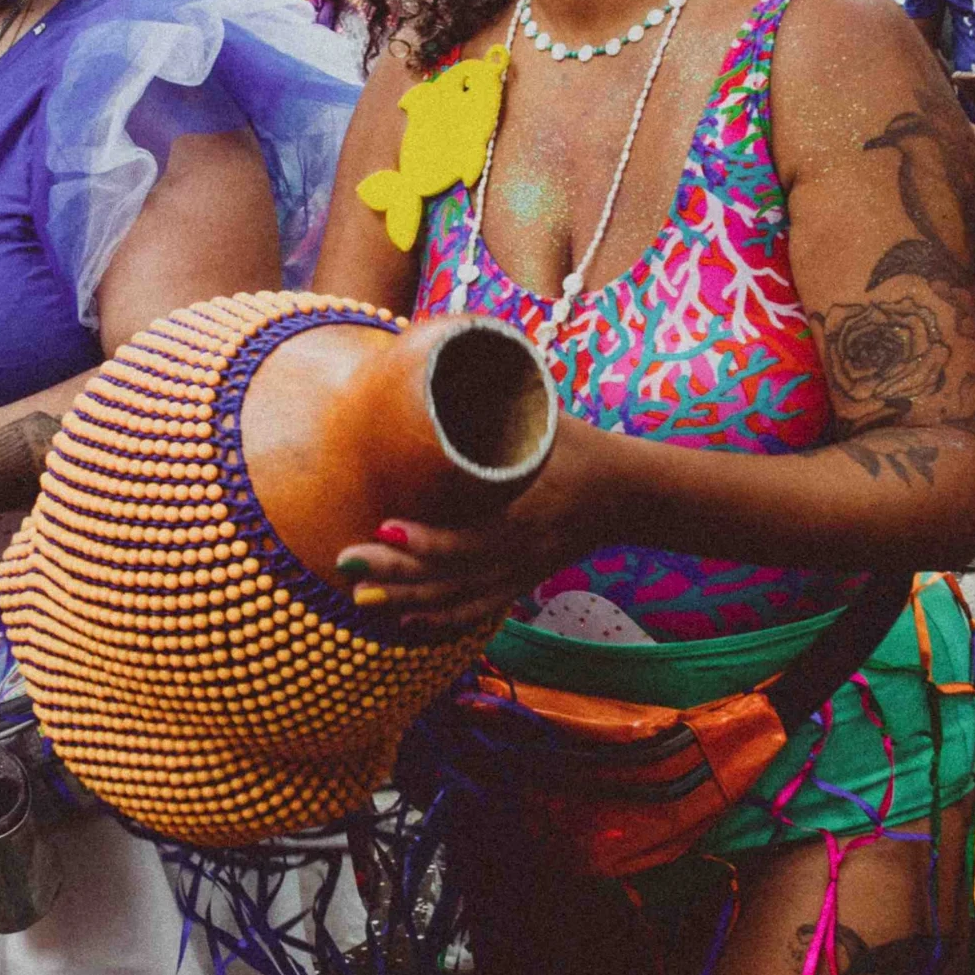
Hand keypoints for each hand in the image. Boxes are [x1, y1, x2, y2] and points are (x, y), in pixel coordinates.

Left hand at [333, 412, 618, 636]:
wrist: (628, 495)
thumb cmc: (578, 446)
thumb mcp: (543, 418)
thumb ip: (498, 396)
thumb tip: (450, 356)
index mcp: (525, 510)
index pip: (470, 536)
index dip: (426, 539)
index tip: (383, 525)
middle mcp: (519, 550)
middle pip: (451, 573)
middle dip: (396, 571)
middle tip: (346, 560)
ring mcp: (520, 573)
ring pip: (458, 598)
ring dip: (407, 600)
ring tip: (360, 597)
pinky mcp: (521, 584)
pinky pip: (476, 611)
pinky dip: (439, 618)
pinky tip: (403, 618)